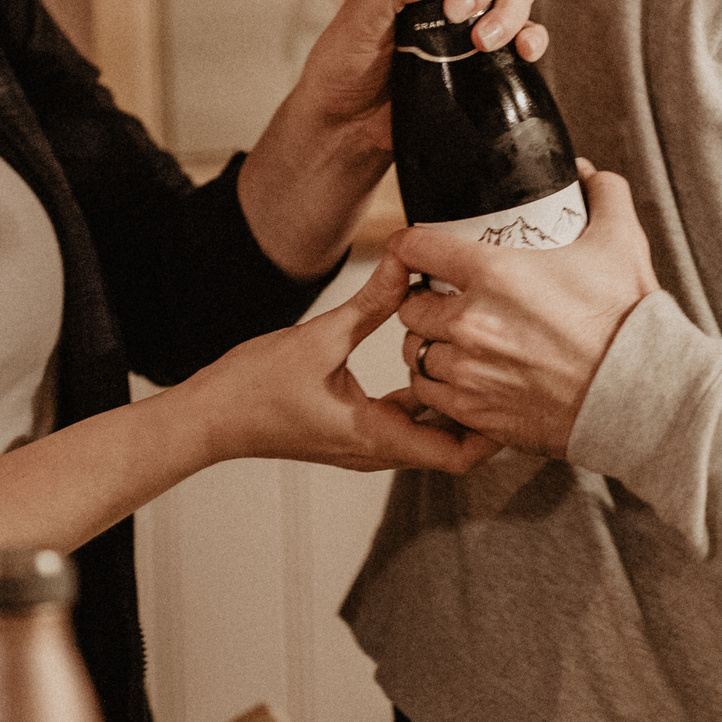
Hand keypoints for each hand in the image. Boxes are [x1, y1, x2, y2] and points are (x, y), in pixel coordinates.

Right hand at [187, 256, 498, 473]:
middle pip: (450, 444)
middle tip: (503, 367)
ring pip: (426, 430)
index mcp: (375, 437)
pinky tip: (425, 354)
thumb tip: (405, 263)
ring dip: (448, 398)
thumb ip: (370, 303)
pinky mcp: (352, 428)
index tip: (512, 393)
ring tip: (471, 353)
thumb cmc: (253, 391)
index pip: (457, 457)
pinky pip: (402, 418)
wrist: (210, 417)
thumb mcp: (319, 338)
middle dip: (479, 410)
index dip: (493, 433)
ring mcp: (364, 441)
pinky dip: (419, 394)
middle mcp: (376, 448)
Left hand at [238, 0, 545, 275]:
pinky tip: (523, 52)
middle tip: (457, 13)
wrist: (351, 127)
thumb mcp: (357, 21)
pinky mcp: (488, 56)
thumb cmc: (345, 67)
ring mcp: (474, 19)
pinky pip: (528, 34)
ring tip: (481, 43)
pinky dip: (533, 37)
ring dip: (510, 10)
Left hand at [394, 164, 659, 458]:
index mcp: (496, 274)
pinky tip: (457, 377)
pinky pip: (429, 393)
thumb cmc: (628, 323)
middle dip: (422, 300)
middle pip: (410, 305)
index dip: (410, 244)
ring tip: (449, 340)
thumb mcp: (621, 243)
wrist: (641, 395)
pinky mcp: (476, 411)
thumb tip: (585, 173)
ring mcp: (470, 371)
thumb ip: (603, 194)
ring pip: (415, 351)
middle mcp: (472, 323)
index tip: (413, 248)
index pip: (416, 247)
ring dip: (428, 343)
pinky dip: (437, 384)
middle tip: (443, 300)